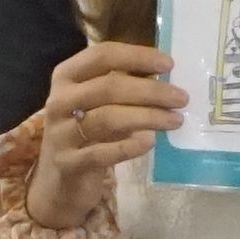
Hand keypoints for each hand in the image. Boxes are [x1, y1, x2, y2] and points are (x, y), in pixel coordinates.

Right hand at [26, 43, 183, 232]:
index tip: (169, 64)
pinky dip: (129, 146)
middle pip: (108, 88)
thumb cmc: (85, 134)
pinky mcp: (69, 164)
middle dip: (150, 91)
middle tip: (181, 98)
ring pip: (108, 118)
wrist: (58, 182)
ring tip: (175, 120)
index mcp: (66, 77)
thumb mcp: (98, 105)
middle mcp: (60, 101)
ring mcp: (61, 134)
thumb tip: (164, 74)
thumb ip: (123, 87)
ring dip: (147, 117)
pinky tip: (150, 142)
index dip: (137, 56)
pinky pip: (102, 153)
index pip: (102, 56)